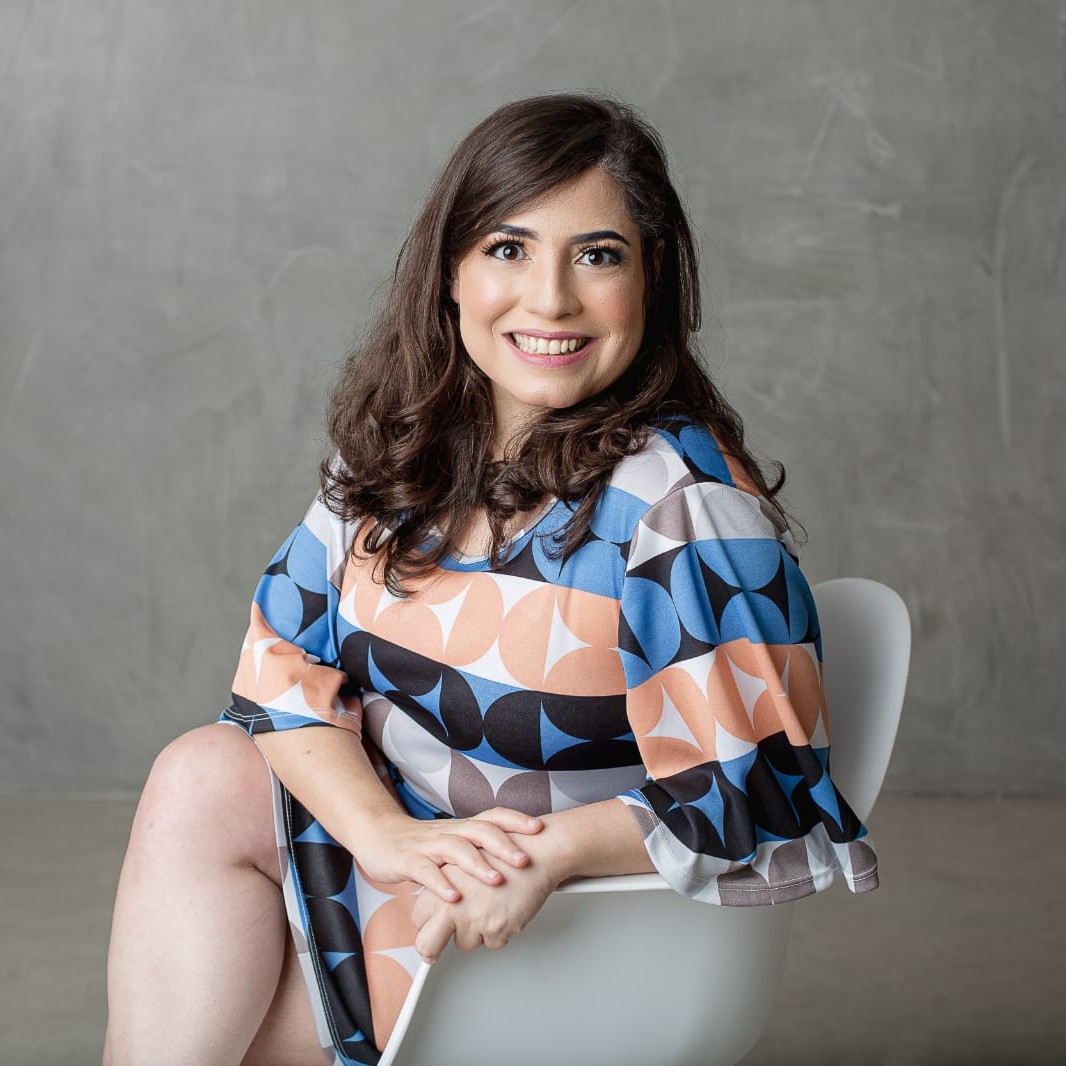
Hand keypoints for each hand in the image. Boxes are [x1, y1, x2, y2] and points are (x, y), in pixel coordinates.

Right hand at [351, 806, 542, 901]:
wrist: (379, 836)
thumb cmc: (420, 844)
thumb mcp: (454, 843)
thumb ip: (480, 851)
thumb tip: (516, 863)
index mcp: (461, 828)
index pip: (492, 817)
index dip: (515, 820)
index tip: (539, 828)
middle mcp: (448, 833)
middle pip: (479, 831)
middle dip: (504, 845)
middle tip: (524, 860)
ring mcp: (428, 846)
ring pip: (455, 849)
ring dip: (478, 865)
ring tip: (496, 880)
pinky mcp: (408, 861)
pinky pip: (425, 871)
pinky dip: (440, 884)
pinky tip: (454, 897)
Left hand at [410, 849, 559, 962]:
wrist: (534, 854)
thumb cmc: (502, 854)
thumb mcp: (463, 862)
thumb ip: (444, 884)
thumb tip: (432, 906)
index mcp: (441, 885)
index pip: (418, 917)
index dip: (426, 925)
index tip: (430, 931)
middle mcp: (454, 904)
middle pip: (427, 944)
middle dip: (432, 948)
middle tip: (436, 949)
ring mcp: (475, 920)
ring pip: (464, 943)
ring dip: (474, 932)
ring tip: (488, 905)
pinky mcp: (496, 931)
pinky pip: (491, 943)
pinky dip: (498, 931)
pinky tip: (503, 908)